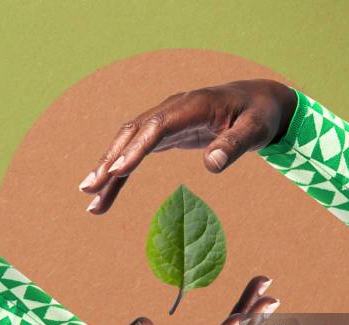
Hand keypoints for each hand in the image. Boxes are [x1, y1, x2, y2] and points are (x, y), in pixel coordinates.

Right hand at [79, 79, 296, 213]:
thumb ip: (234, 145)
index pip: (158, 126)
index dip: (136, 148)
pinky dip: (122, 172)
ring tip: (91, 199)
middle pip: (133, 133)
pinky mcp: (165, 134)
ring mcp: (165, 121)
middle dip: (110, 160)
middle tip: (90, 188)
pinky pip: (137, 153)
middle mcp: (172, 109)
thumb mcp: (255, 129)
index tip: (118, 171)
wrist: (257, 102)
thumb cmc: (259, 115)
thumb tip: (211, 165)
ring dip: (108, 169)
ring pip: (128, 143)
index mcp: (193, 105)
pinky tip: (108, 192)